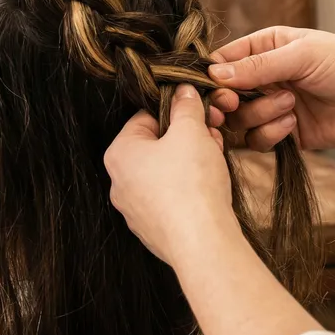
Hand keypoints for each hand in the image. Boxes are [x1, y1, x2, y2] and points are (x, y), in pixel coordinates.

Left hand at [105, 85, 238, 265]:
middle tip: (212, 136)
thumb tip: (184, 91)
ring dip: (191, 161)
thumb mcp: (191, 131)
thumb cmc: (190, 182)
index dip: (176, 112)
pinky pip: (171, 199)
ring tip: (215, 159)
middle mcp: (119, 183)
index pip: (145, 118)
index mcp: (119, 154)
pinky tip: (210, 188)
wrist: (202, 243)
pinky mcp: (154, 230)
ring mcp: (135, 211)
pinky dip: (190, 189)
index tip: (198, 115)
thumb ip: (186, 106)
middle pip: (156, 146)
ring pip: (165, 172)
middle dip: (187, 138)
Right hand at [208, 27, 334, 151]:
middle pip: (225, 93)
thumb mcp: (301, 56)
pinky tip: (292, 125)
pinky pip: (258, 140)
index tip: (213, 87)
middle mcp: (264, 77)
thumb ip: (257, 66)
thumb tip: (214, 74)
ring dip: (259, 114)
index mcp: (265, 47)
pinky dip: (270, 134)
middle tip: (230, 104)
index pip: (224, 60)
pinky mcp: (283, 133)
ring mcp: (272, 105)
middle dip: (228, 100)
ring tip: (289, 106)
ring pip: (240, 118)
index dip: (213, 75)